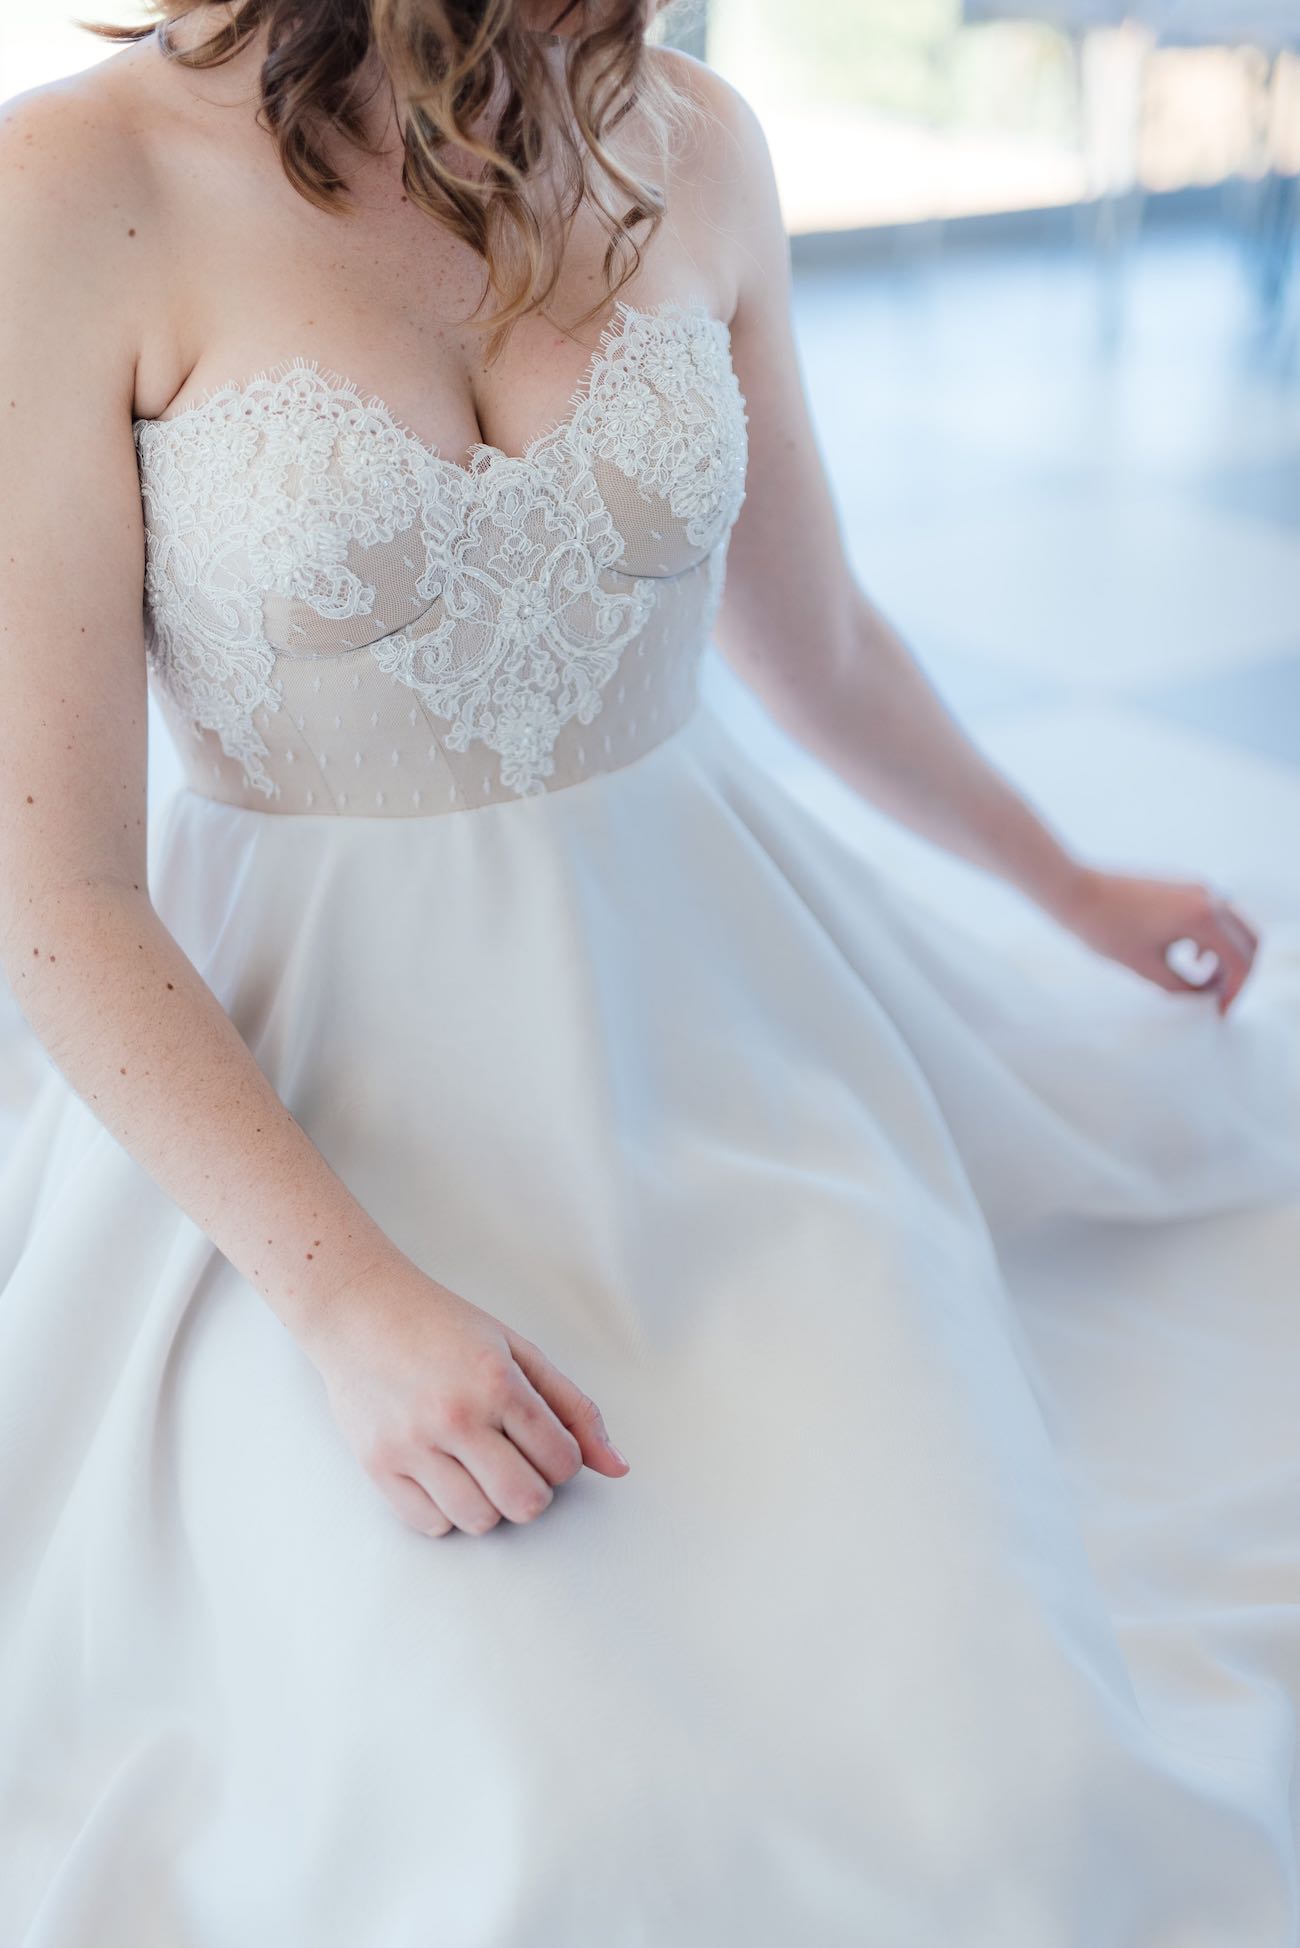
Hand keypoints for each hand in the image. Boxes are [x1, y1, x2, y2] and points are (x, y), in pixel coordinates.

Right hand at [300, 1251, 630, 1537]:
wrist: (359, 1311)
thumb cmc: (441, 1326)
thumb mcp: (517, 1350)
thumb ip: (571, 1407)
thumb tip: (617, 1466)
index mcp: (497, 1382)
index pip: (561, 1461)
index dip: (562, 1459)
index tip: (543, 1442)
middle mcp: (455, 1417)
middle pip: (525, 1502)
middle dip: (533, 1489)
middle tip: (516, 1460)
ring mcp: (412, 1444)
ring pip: (480, 1520)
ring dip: (490, 1503)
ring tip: (477, 1466)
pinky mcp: (378, 1465)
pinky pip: (431, 1525)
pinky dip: (447, 1511)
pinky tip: (445, 1474)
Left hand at [1055, 866, 1259, 1014]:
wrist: (1075, 891)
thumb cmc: (1105, 927)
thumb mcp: (1147, 967)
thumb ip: (1183, 986)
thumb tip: (1206, 994)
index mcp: (1203, 916)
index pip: (1241, 960)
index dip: (1235, 992)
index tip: (1221, 1013)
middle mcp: (1209, 897)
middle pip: (1248, 941)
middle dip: (1239, 974)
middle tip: (1221, 1001)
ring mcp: (1197, 887)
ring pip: (1233, 927)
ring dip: (1227, 956)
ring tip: (1205, 983)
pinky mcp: (1184, 886)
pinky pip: (1215, 916)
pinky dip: (1213, 940)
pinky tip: (1192, 959)